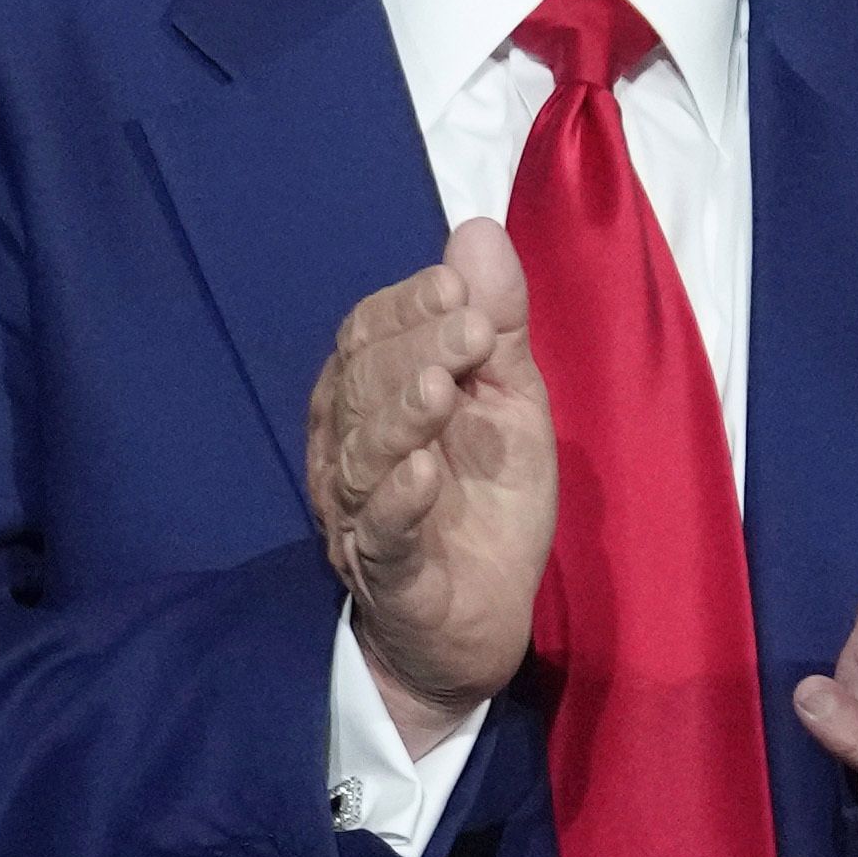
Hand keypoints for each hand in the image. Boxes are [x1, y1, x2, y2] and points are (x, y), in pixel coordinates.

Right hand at [311, 223, 564, 737]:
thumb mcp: (508, 402)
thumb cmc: (484, 505)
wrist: (479, 625)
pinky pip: (378, 537)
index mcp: (371, 399)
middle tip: (471, 331)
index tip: (457, 291)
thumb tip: (477, 230)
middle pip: (359, 386)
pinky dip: (396, 505)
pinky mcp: (386, 576)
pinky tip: (421, 476)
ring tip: (440, 392)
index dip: (407, 308)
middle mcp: (349, 450)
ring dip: (399, 418)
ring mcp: (359, 515)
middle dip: (413, 352)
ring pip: (359, 456)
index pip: (368, 336)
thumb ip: (496, 327)